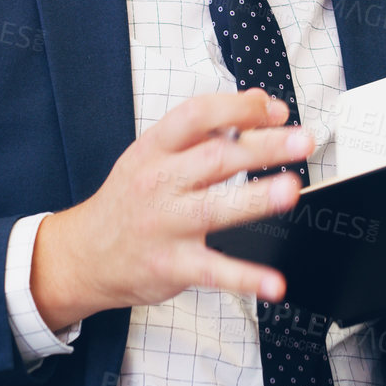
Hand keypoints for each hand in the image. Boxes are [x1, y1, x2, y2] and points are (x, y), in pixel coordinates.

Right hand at [28, 90, 312, 329]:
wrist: (83, 255)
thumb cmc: (128, 199)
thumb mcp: (154, 153)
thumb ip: (206, 128)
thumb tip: (258, 102)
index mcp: (155, 149)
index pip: (197, 115)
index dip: (239, 108)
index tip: (275, 110)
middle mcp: (159, 183)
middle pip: (215, 158)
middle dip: (262, 147)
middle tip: (302, 141)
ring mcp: (165, 226)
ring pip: (215, 208)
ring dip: (256, 198)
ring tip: (291, 190)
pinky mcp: (173, 266)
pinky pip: (214, 271)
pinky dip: (246, 279)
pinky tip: (275, 283)